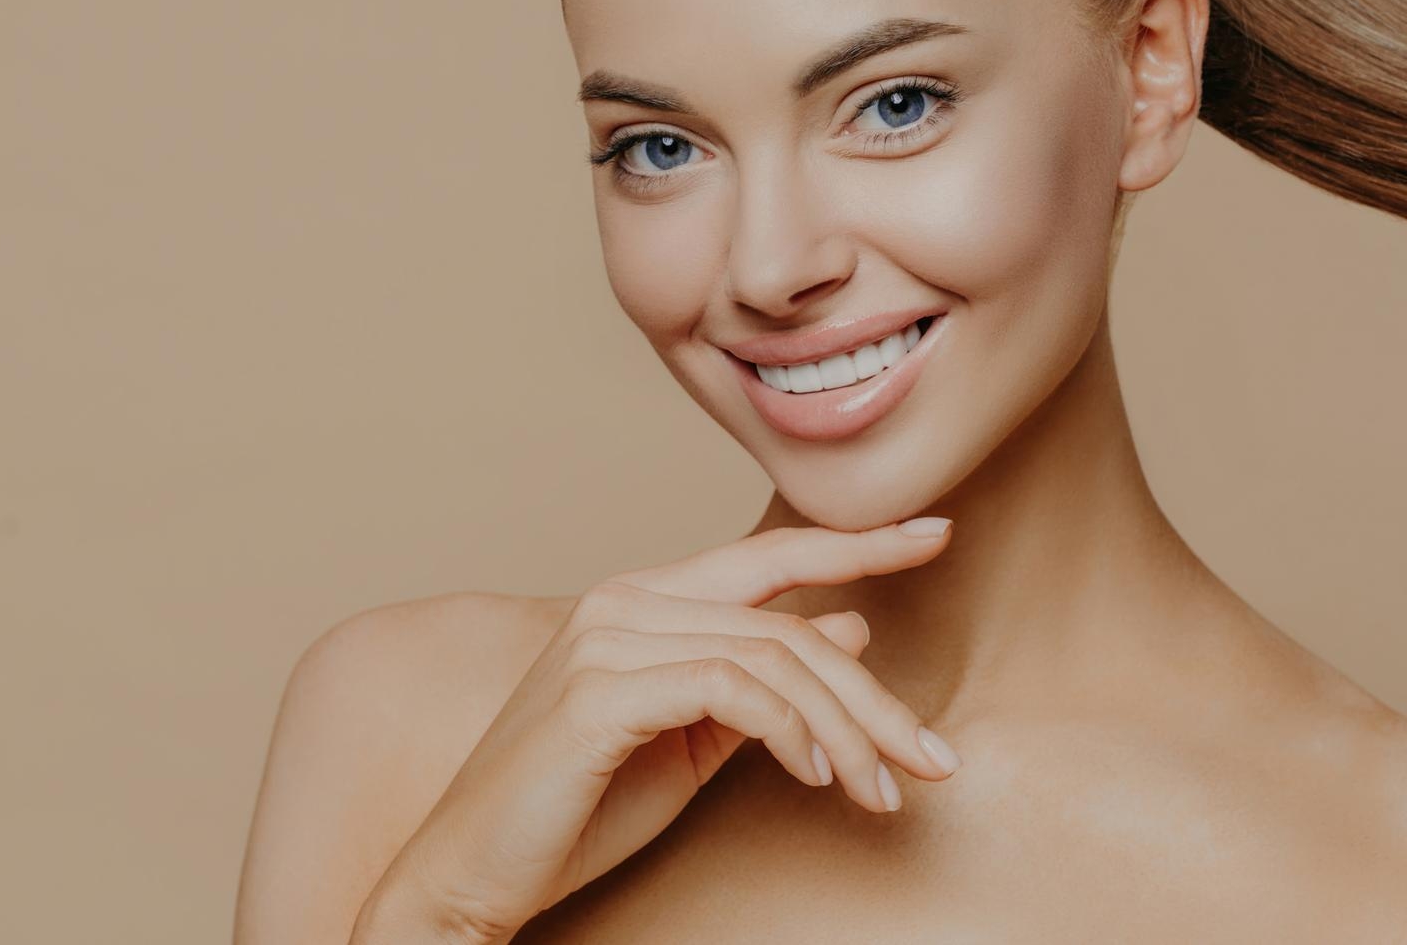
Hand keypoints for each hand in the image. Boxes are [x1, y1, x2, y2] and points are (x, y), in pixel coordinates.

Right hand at [356, 517, 960, 943]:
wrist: (471, 872)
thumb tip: (847, 626)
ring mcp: (607, 640)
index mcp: (640, 601)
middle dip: (874, 696)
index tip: (935, 534)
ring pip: (772, 658)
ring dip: (846, 732)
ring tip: (882, 795)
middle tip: (935, 761)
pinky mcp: (600, 693)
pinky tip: (817, 777)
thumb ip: (761, 683)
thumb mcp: (689, 743)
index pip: (766, 555)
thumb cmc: (574, 812)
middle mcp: (622, 601)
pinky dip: (792, 733)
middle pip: (787, 625)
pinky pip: (732, 692)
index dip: (856, 544)